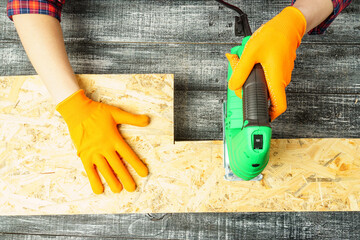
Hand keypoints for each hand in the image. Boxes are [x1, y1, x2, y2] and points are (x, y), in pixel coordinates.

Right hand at [56, 89, 149, 193]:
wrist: (77, 111)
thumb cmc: (98, 112)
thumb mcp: (117, 113)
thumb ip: (133, 119)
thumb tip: (148, 120)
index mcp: (114, 138)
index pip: (128, 154)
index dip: (136, 164)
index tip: (144, 173)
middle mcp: (104, 147)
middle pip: (117, 165)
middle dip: (126, 177)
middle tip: (132, 188)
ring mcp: (93, 152)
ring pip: (104, 170)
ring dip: (112, 181)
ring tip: (118, 190)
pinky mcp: (84, 155)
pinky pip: (89, 170)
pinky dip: (94, 180)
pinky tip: (99, 190)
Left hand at [226, 6, 306, 120]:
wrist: (288, 24)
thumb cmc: (274, 36)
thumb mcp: (250, 54)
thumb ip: (240, 72)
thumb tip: (234, 86)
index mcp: (276, 80)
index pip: (279, 107)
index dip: (270, 116)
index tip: (260, 117)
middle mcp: (281, 80)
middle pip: (265, 94)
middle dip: (249, 90)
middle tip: (238, 80)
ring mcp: (281, 74)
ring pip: (264, 83)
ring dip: (251, 78)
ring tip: (241, 64)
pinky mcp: (279, 67)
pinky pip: (267, 74)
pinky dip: (256, 71)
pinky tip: (249, 60)